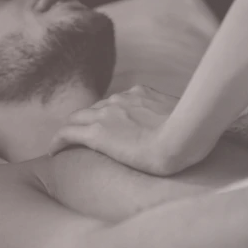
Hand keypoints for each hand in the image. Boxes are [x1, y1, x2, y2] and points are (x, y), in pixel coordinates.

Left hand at [48, 85, 203, 175]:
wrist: (184, 138)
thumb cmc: (194, 136)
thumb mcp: (190, 121)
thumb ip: (181, 121)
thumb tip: (194, 132)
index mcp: (142, 94)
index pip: (118, 103)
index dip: (109, 115)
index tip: (109, 128)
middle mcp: (121, 100)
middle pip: (94, 108)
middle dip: (86, 120)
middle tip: (80, 137)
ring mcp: (107, 115)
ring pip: (77, 118)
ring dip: (70, 130)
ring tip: (63, 145)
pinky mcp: (97, 133)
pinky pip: (68, 133)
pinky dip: (58, 141)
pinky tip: (53, 152)